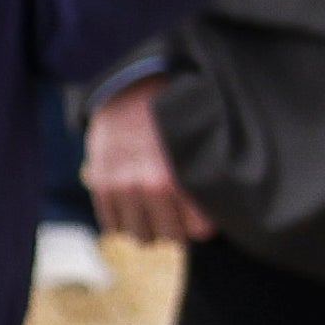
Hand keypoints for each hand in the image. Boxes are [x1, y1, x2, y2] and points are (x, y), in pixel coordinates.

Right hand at [81, 77, 213, 246]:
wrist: (129, 87)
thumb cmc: (173, 117)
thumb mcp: (201, 140)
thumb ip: (207, 177)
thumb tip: (224, 211)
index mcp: (181, 176)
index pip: (199, 230)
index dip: (201, 219)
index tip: (199, 206)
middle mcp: (150, 186)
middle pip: (171, 236)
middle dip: (176, 223)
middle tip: (176, 203)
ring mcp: (122, 187)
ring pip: (142, 236)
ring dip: (149, 224)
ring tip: (153, 202)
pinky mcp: (101, 185)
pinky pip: (113, 226)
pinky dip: (122, 217)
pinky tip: (131, 198)